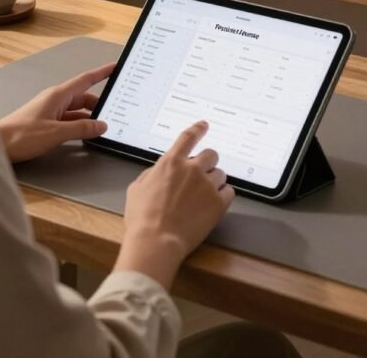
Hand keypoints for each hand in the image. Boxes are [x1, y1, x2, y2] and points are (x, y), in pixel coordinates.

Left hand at [0, 63, 114, 162]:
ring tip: (101, 127)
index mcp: (58, 95)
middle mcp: (54, 99)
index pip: (85, 80)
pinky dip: (77, 124)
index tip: (114, 67)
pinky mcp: (45, 122)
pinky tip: (83, 134)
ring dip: (87, 117)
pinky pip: (67, 119)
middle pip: (82, 97)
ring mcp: (49, 110)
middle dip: (98, 103)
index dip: (101, 73)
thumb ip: (81, 129)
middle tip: (113, 111)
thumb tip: (101, 125)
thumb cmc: (21, 135)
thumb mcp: (56, 133)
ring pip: (75, 110)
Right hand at [114, 120, 233, 289]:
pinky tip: (213, 205)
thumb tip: (159, 172)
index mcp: (171, 162)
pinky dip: (223, 196)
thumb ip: (152, 174)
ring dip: (214, 181)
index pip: (188, 137)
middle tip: (201, 175)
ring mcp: (207, 185)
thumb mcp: (137, 189)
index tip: (204, 125)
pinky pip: (229, 192)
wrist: (156, 241)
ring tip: (202, 197)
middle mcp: (192, 169)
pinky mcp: (218, 204)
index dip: (198, 129)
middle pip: (210, 154)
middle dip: (207, 162)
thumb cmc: (142, 218)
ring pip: (220, 174)